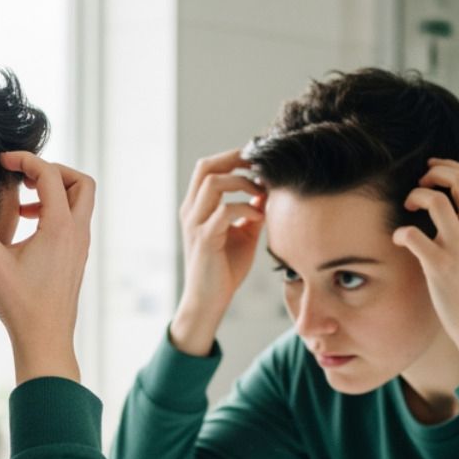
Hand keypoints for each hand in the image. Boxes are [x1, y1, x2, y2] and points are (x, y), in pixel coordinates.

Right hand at [0, 151, 94, 383]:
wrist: (45, 339)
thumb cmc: (20, 304)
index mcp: (60, 228)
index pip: (50, 175)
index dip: (26, 160)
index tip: (2, 162)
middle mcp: (77, 233)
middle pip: (81, 181)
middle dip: (53, 170)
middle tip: (23, 176)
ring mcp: (81, 245)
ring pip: (81, 201)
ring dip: (55, 191)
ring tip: (22, 202)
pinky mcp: (77, 256)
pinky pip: (75, 220)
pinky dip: (56, 210)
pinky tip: (28, 225)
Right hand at [169, 149, 265, 355]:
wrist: (209, 301)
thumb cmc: (224, 269)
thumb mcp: (242, 233)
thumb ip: (251, 211)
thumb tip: (267, 191)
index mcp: (197, 207)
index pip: (208, 167)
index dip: (232, 157)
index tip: (257, 160)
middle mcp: (191, 211)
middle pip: (206, 167)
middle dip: (235, 159)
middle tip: (260, 165)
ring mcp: (195, 224)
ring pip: (213, 183)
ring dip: (242, 182)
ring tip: (261, 192)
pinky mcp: (205, 239)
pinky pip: (224, 211)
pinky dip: (246, 208)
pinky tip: (260, 217)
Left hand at [391, 158, 458, 376]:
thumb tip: (458, 210)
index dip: (449, 168)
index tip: (432, 170)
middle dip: (434, 173)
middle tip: (419, 184)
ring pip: (435, 201)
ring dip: (415, 196)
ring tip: (408, 207)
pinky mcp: (440, 267)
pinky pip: (413, 234)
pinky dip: (401, 231)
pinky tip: (399, 239)